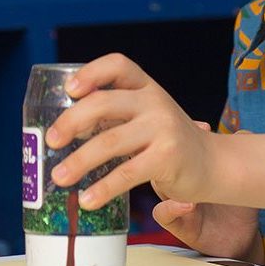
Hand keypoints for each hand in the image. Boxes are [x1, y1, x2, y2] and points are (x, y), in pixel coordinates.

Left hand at [46, 54, 215, 209]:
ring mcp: (163, 128)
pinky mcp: (167, 157)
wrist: (212, 163)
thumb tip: (63, 130)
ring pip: (109, 141)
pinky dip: (103, 188)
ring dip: (79, 161)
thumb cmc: (168, 141)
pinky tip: (88, 200)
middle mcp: (155, 101)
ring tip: (60, 177)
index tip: (69, 90)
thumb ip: (114, 116)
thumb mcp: (145, 117)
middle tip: (52, 140)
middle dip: (71, 121)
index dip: (91, 72)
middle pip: (104, 102)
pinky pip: (126, 173)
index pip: (118, 65)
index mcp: (146, 87)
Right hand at [151, 123, 262, 263]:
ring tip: (187, 174)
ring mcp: (178, 203)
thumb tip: (242, 134)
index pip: (180, 145)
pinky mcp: (181, 226)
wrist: (244, 238)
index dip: (186, 133)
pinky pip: (162, 215)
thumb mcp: (243, 176)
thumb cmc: (239, 204)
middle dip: (171, 149)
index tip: (203, 125)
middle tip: (186, 144)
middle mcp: (182, 183)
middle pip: (162, 159)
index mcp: (194, 168)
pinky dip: (170, 208)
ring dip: (169, 177)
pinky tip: (187, 204)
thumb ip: (241, 154)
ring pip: (158, 183)